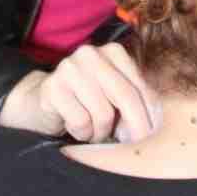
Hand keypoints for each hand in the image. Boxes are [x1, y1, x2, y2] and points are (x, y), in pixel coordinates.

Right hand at [0, 41, 158, 143]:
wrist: (41, 101)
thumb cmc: (86, 102)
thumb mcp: (113, 95)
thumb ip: (134, 101)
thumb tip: (155, 126)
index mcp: (113, 52)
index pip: (141, 86)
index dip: (150, 114)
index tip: (154, 135)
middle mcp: (91, 54)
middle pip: (125, 96)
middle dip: (135, 126)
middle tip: (135, 144)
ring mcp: (69, 68)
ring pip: (103, 113)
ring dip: (101, 131)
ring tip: (93, 130)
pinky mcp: (52, 88)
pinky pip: (81, 121)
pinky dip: (82, 132)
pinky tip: (76, 127)